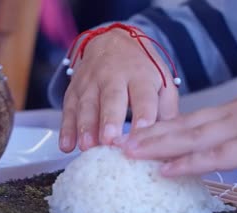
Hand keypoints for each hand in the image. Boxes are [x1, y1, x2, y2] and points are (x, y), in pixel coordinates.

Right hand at [60, 28, 178, 151]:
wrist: (111, 42)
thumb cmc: (141, 71)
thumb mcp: (161, 83)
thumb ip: (167, 111)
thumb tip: (171, 142)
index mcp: (140, 76)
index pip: (143, 96)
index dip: (143, 114)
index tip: (142, 133)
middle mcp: (114, 77)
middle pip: (111, 98)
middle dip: (110, 120)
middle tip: (110, 140)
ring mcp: (91, 83)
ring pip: (86, 105)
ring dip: (85, 126)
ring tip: (87, 146)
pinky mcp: (73, 90)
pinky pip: (68, 109)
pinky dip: (66, 128)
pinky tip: (66, 145)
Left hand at [116, 93, 236, 175]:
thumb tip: (224, 150)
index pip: (191, 119)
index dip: (162, 128)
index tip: (138, 135)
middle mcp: (235, 114)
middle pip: (183, 126)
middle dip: (148, 136)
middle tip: (119, 144)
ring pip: (190, 138)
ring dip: (156, 147)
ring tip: (129, 154)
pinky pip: (214, 155)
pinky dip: (186, 162)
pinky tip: (165, 170)